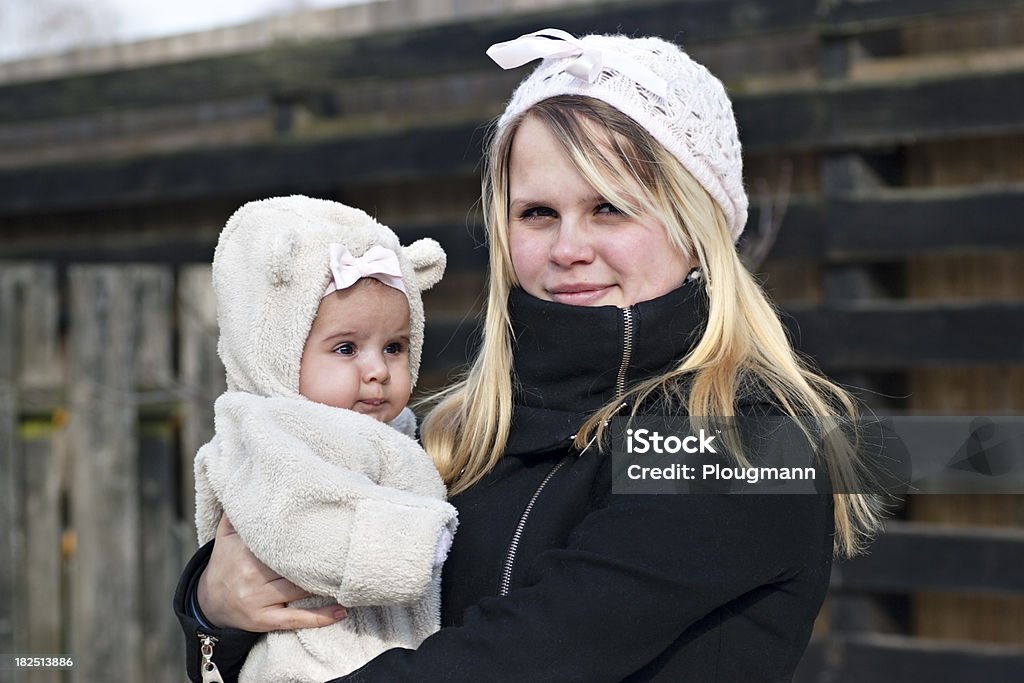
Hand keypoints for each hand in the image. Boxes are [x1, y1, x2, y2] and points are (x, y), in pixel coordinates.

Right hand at [196, 514, 347, 631]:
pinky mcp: (265, 621)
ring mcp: (258, 601)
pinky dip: (321, 617)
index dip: (303, 535)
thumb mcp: (225, 536)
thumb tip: (252, 484)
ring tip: (349, 572)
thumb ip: (238, 512)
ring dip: (325, 583)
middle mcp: (251, 576)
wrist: (208, 604)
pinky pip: (296, 619)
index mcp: (243, 552)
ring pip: (299, 590)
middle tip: (347, 548)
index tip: (326, 527)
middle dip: (319, 559)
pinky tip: (342, 610)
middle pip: (293, 566)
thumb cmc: (225, 564)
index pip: (278, 542)